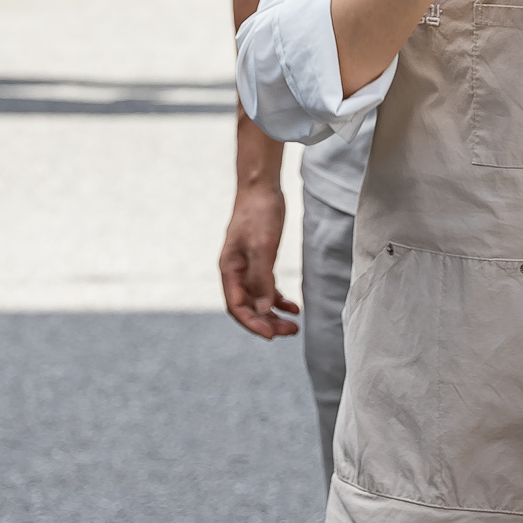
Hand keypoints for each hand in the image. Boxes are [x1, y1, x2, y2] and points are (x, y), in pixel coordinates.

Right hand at [218, 178, 296, 339]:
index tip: (271, 335)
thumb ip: (262, 279)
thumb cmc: (258, 213)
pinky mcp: (259, 260)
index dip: (253, 323)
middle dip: (266, 322)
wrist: (261, 187)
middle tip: (289, 331)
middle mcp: (235, 272)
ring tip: (293, 325)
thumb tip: (265, 309)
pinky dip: (278, 300)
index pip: (237, 306)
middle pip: (247, 307)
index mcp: (229, 269)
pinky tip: (293, 306)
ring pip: (258, 300)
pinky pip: (266, 288)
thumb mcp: (262, 246)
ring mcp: (247, 267)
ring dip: (273, 315)